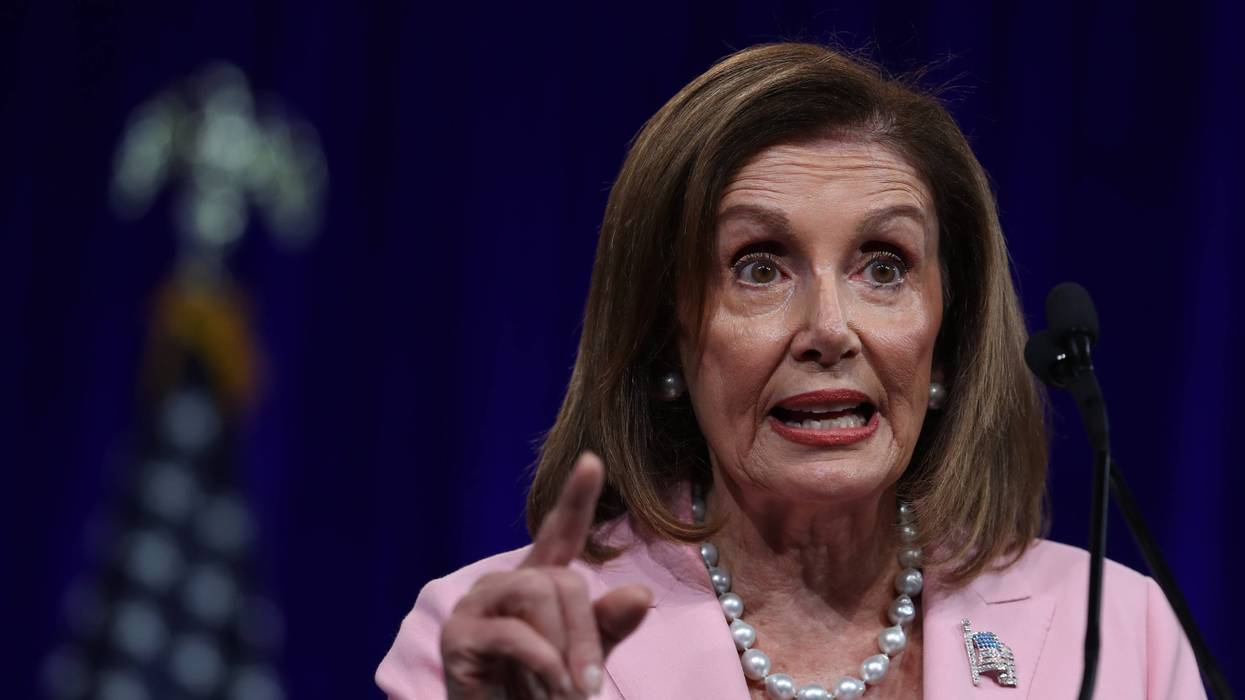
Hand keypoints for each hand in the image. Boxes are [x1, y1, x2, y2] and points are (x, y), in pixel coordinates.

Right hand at [441, 452, 652, 698]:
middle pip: (562, 579)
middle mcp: (502, 585)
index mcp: (534, 583)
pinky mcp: (457, 635)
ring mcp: (475, 606)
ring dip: (565, 647)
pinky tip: (550, 686)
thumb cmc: (537, 694)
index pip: (558, 532)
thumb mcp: (582, 659)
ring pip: (538, 592)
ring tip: (568, 691)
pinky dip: (543, 663)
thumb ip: (607, 626)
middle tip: (591, 689)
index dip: (576, 498)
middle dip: (586, 634)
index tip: (591, 461)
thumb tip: (642, 592)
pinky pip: (515, 632)